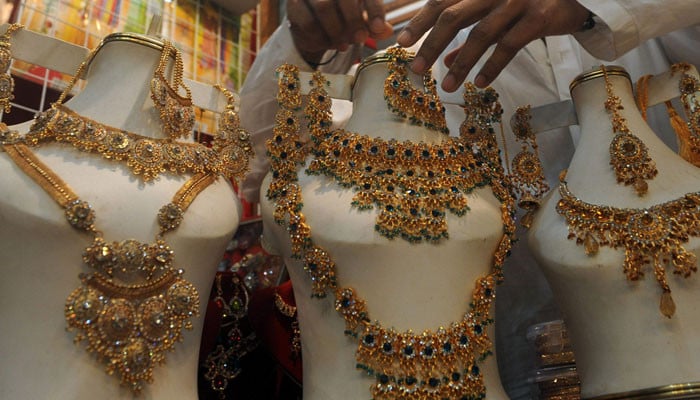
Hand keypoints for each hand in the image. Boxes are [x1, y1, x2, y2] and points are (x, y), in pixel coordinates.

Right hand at [287, 0, 393, 64]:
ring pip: (324, 8)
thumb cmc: (342, 20)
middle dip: (354, 21)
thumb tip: (387, 31)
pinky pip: (308, 23)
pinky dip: (321, 38)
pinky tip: (328, 44)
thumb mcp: (362, 23)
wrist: (312, 27)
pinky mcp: (293, 4)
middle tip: (360, 39)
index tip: (379, 28)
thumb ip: (374, 26)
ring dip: (337, 31)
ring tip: (344, 45)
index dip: (374, 10)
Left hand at [396, 0, 589, 90]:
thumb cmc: (530, 5)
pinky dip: (492, 66)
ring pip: (480, 34)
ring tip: (447, 88)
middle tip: (415, 70)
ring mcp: (517, 0)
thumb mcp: (496, 15)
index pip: (441, 1)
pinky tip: (479, 84)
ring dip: (460, 64)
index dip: (419, 21)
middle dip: (430, 44)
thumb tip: (444, 62)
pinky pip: (509, 44)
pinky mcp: (539, 16)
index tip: (401, 42)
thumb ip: (469, 34)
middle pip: (453, 16)